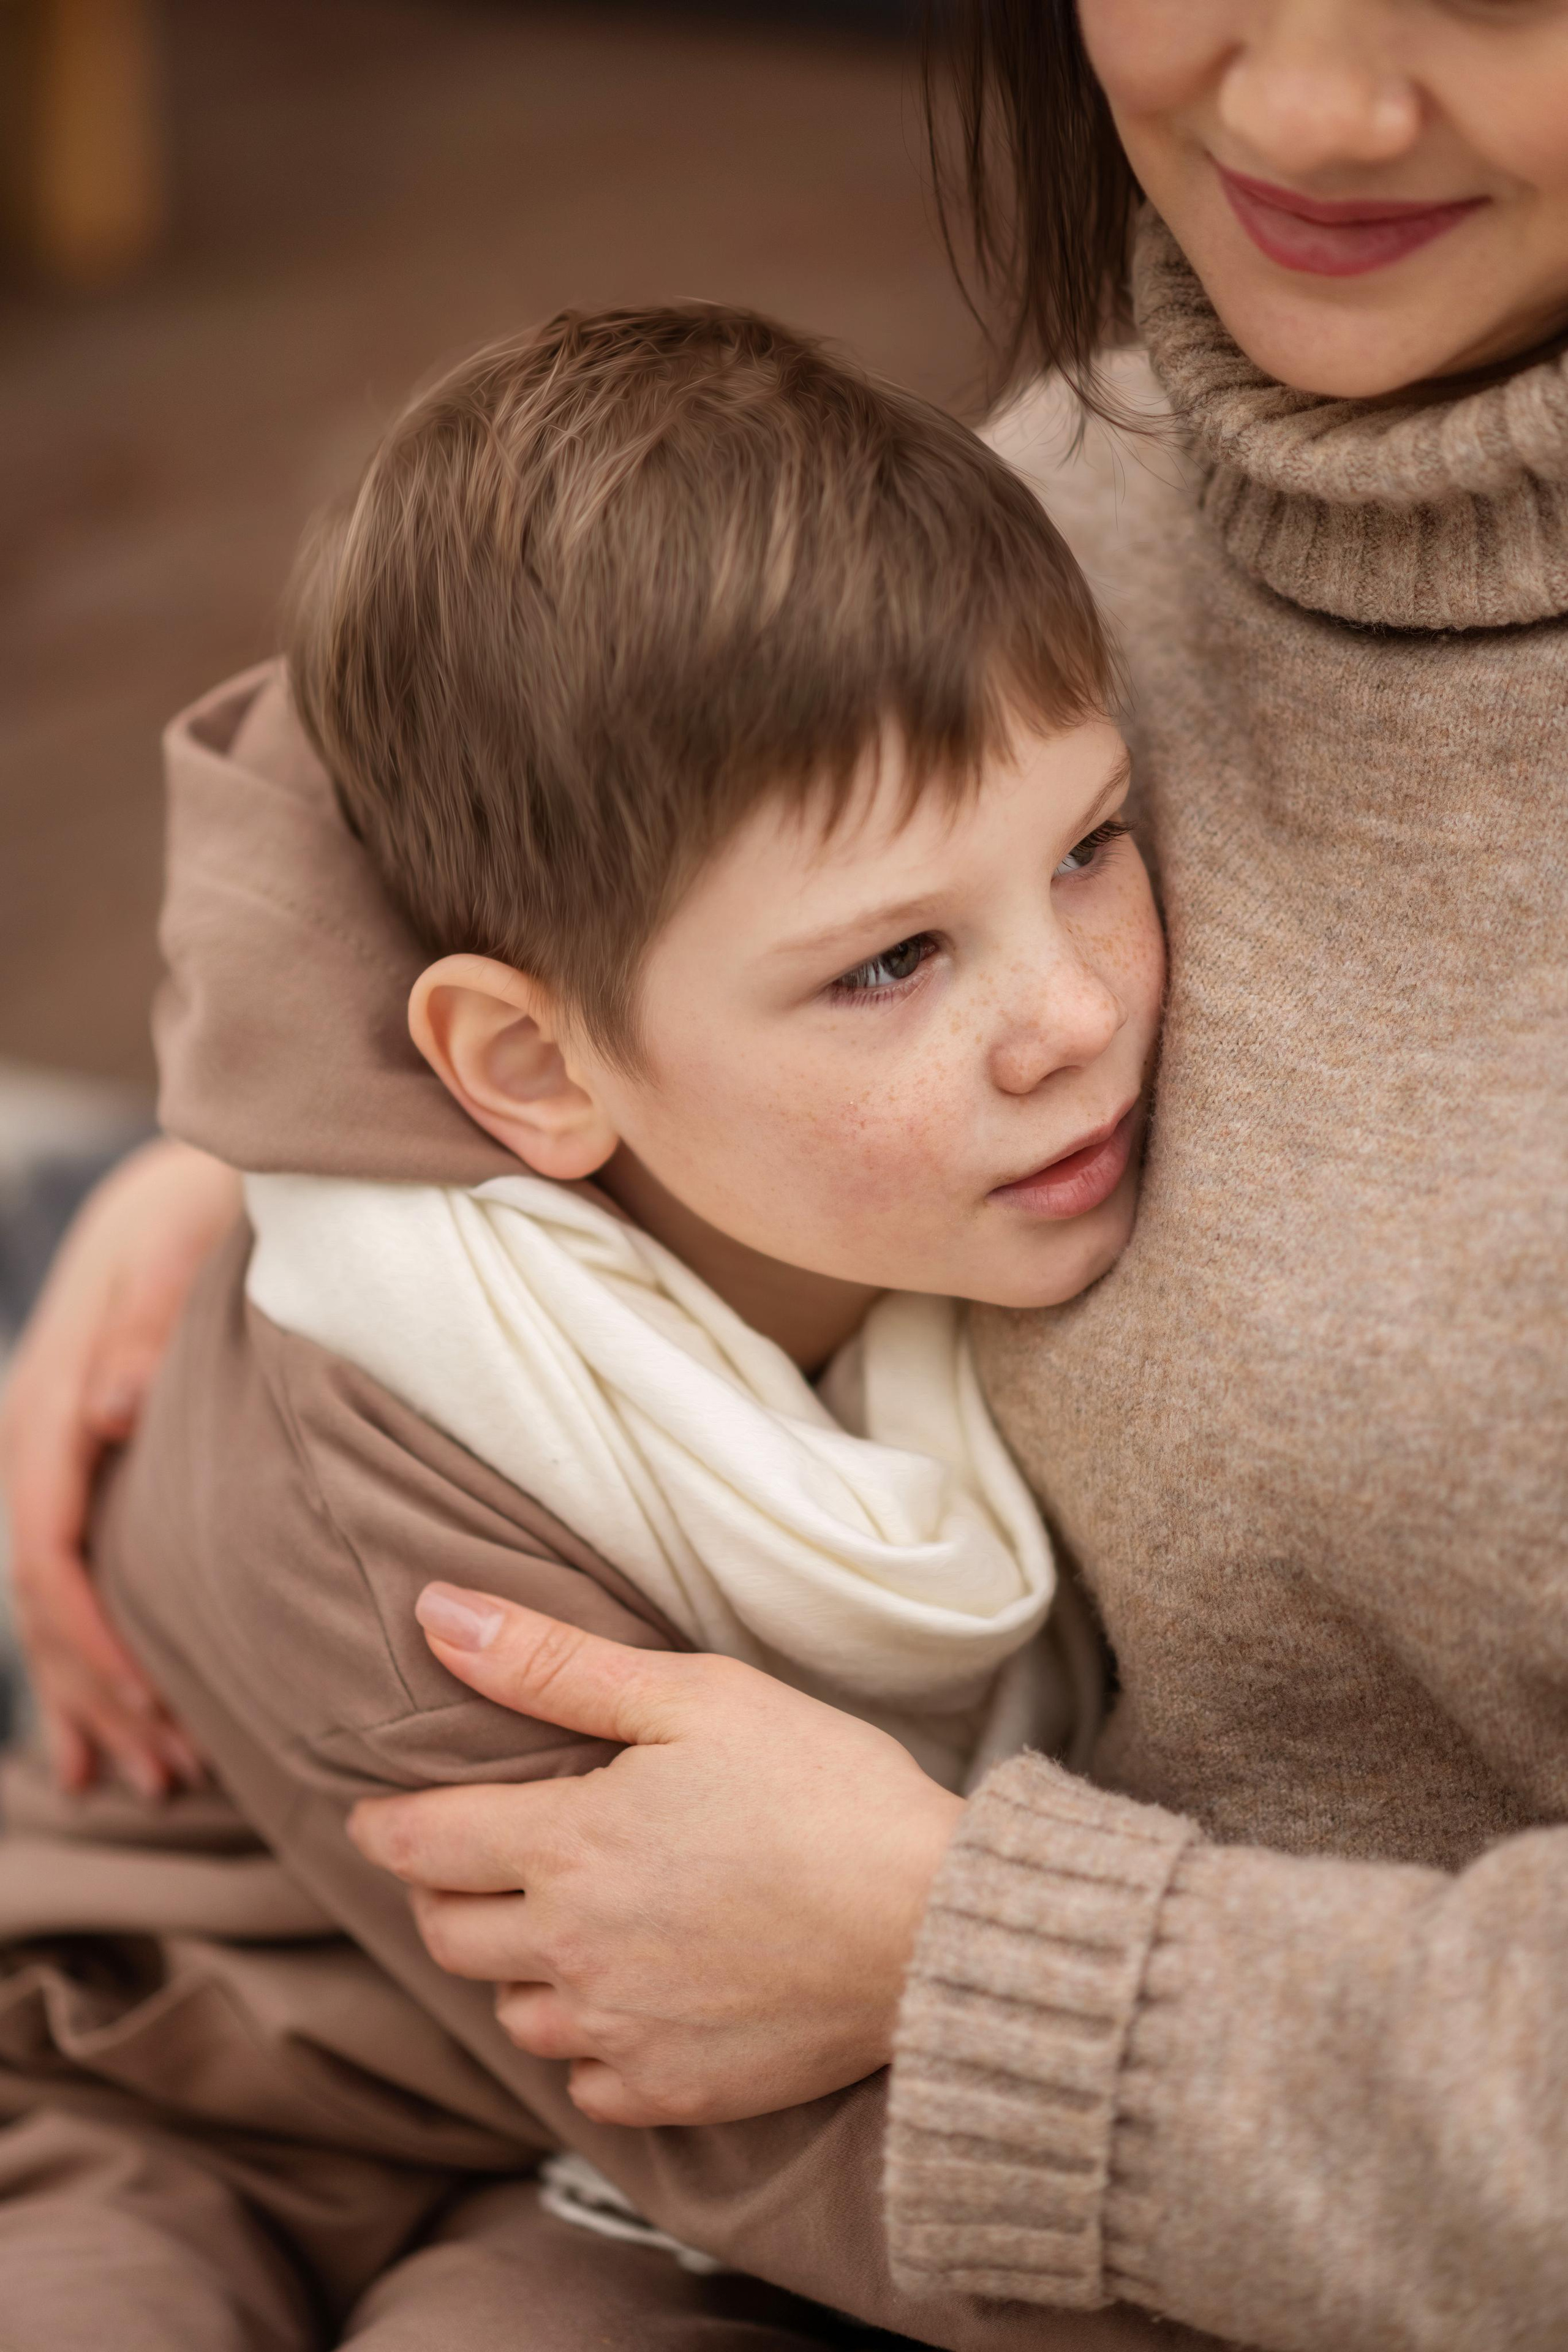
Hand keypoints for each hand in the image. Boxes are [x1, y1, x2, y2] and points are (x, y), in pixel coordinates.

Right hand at [0, 1138, 240, 1794]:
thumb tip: (110, 1413)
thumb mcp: (176, 1249)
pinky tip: (103, 1740)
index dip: (95, 1636)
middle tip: (169, 1775)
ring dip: (96, 1697)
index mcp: (47, 1407)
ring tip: (153, 1781)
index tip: (154, 1702)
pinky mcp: (81, 1478)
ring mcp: (51, 1468)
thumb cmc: (193, 1217)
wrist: (182, 1187)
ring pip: (54, 1609)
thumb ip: (146, 1327)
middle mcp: (35, 1447)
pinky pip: (68, 1585)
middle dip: (101, 1694)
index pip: (50, 1548)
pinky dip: (86, 1665)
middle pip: (47, 1601)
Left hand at [349, 1585, 964, 2127]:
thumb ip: (550, 1662)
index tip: (376, 1818)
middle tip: (478, 1862)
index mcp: (568, 1846)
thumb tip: (435, 1613)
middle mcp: (572, 1952)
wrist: (933, 1926)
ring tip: (563, 1926)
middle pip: (449, 1934)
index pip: (422, 1843)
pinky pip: (585, 2083)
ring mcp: (620, 2033)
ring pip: (513, 2013)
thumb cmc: (824, 1789)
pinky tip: (629, 2001)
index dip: (387, 1825)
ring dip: (518, 1969)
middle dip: (445, 1892)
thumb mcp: (692, 1695)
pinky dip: (589, 2045)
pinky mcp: (674, 2093)